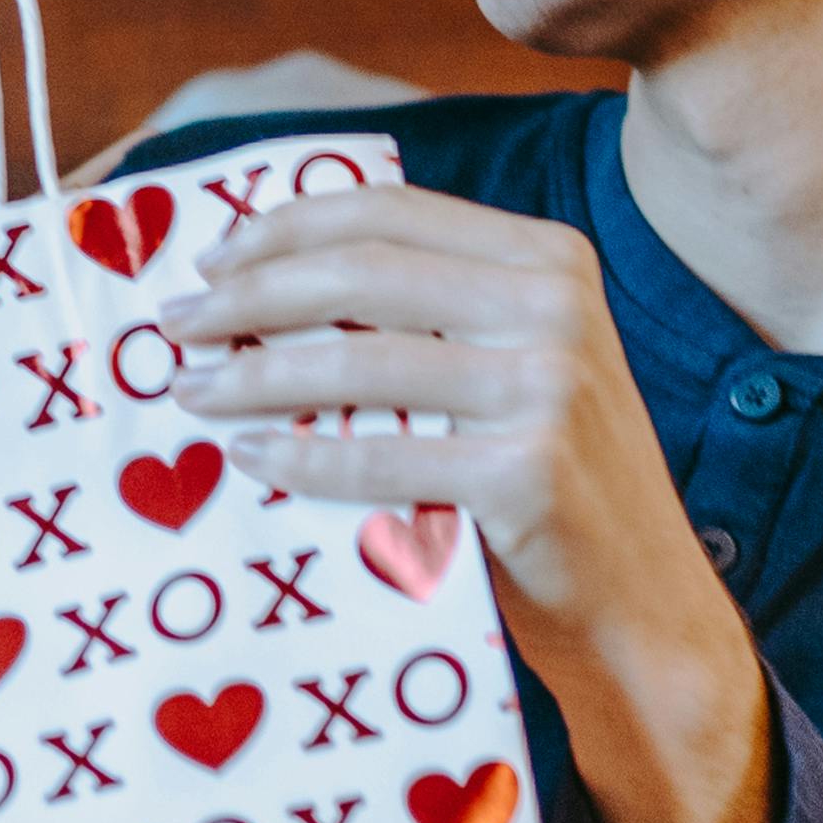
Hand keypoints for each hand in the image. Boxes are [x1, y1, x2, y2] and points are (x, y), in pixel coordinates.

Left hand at [165, 185, 774, 822]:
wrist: (647, 609)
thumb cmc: (558, 488)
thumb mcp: (520, 368)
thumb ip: (437, 313)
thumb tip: (272, 277)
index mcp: (550, 260)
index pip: (390, 212)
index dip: (286, 225)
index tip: (212, 257)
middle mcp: (556, 307)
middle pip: (360, 274)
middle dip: (249, 295)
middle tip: (176, 326)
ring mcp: (549, 388)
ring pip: (355, 361)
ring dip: (252, 374)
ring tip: (189, 390)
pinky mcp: (530, 473)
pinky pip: (378, 458)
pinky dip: (298, 457)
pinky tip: (246, 457)